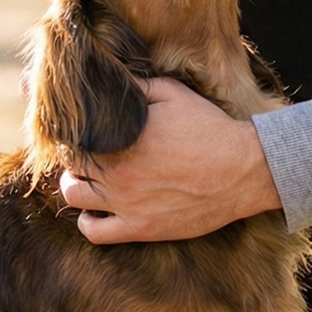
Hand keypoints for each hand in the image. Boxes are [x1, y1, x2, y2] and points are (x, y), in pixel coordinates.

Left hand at [57, 77, 281, 243]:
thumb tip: (106, 78)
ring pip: (73, 196)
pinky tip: (96, 210)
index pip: (72, 133)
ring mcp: (125, 202)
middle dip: (72, 156)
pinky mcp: (140, 228)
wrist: (243, 169)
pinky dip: (88, 221)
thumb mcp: (170, 92)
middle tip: (84, 153)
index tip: (80, 130)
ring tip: (89, 179)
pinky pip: (94, 232)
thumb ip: (134, 86)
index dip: (72, 130)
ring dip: (75, 185)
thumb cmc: (208, 127)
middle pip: (69, 163)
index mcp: (118, 136)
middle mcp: (115, 170)